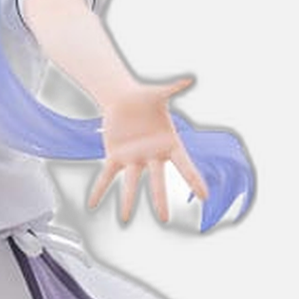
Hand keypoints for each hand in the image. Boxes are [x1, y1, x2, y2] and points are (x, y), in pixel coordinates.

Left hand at [87, 77, 209, 223]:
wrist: (123, 98)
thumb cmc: (145, 97)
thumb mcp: (158, 94)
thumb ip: (173, 89)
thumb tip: (189, 79)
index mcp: (169, 144)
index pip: (185, 166)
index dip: (195, 180)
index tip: (205, 195)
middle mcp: (152, 156)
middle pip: (157, 182)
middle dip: (160, 201)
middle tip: (165, 219)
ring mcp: (134, 158)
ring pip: (131, 183)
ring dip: (127, 201)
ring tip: (125, 218)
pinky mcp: (116, 157)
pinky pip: (107, 175)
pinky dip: (99, 188)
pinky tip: (93, 203)